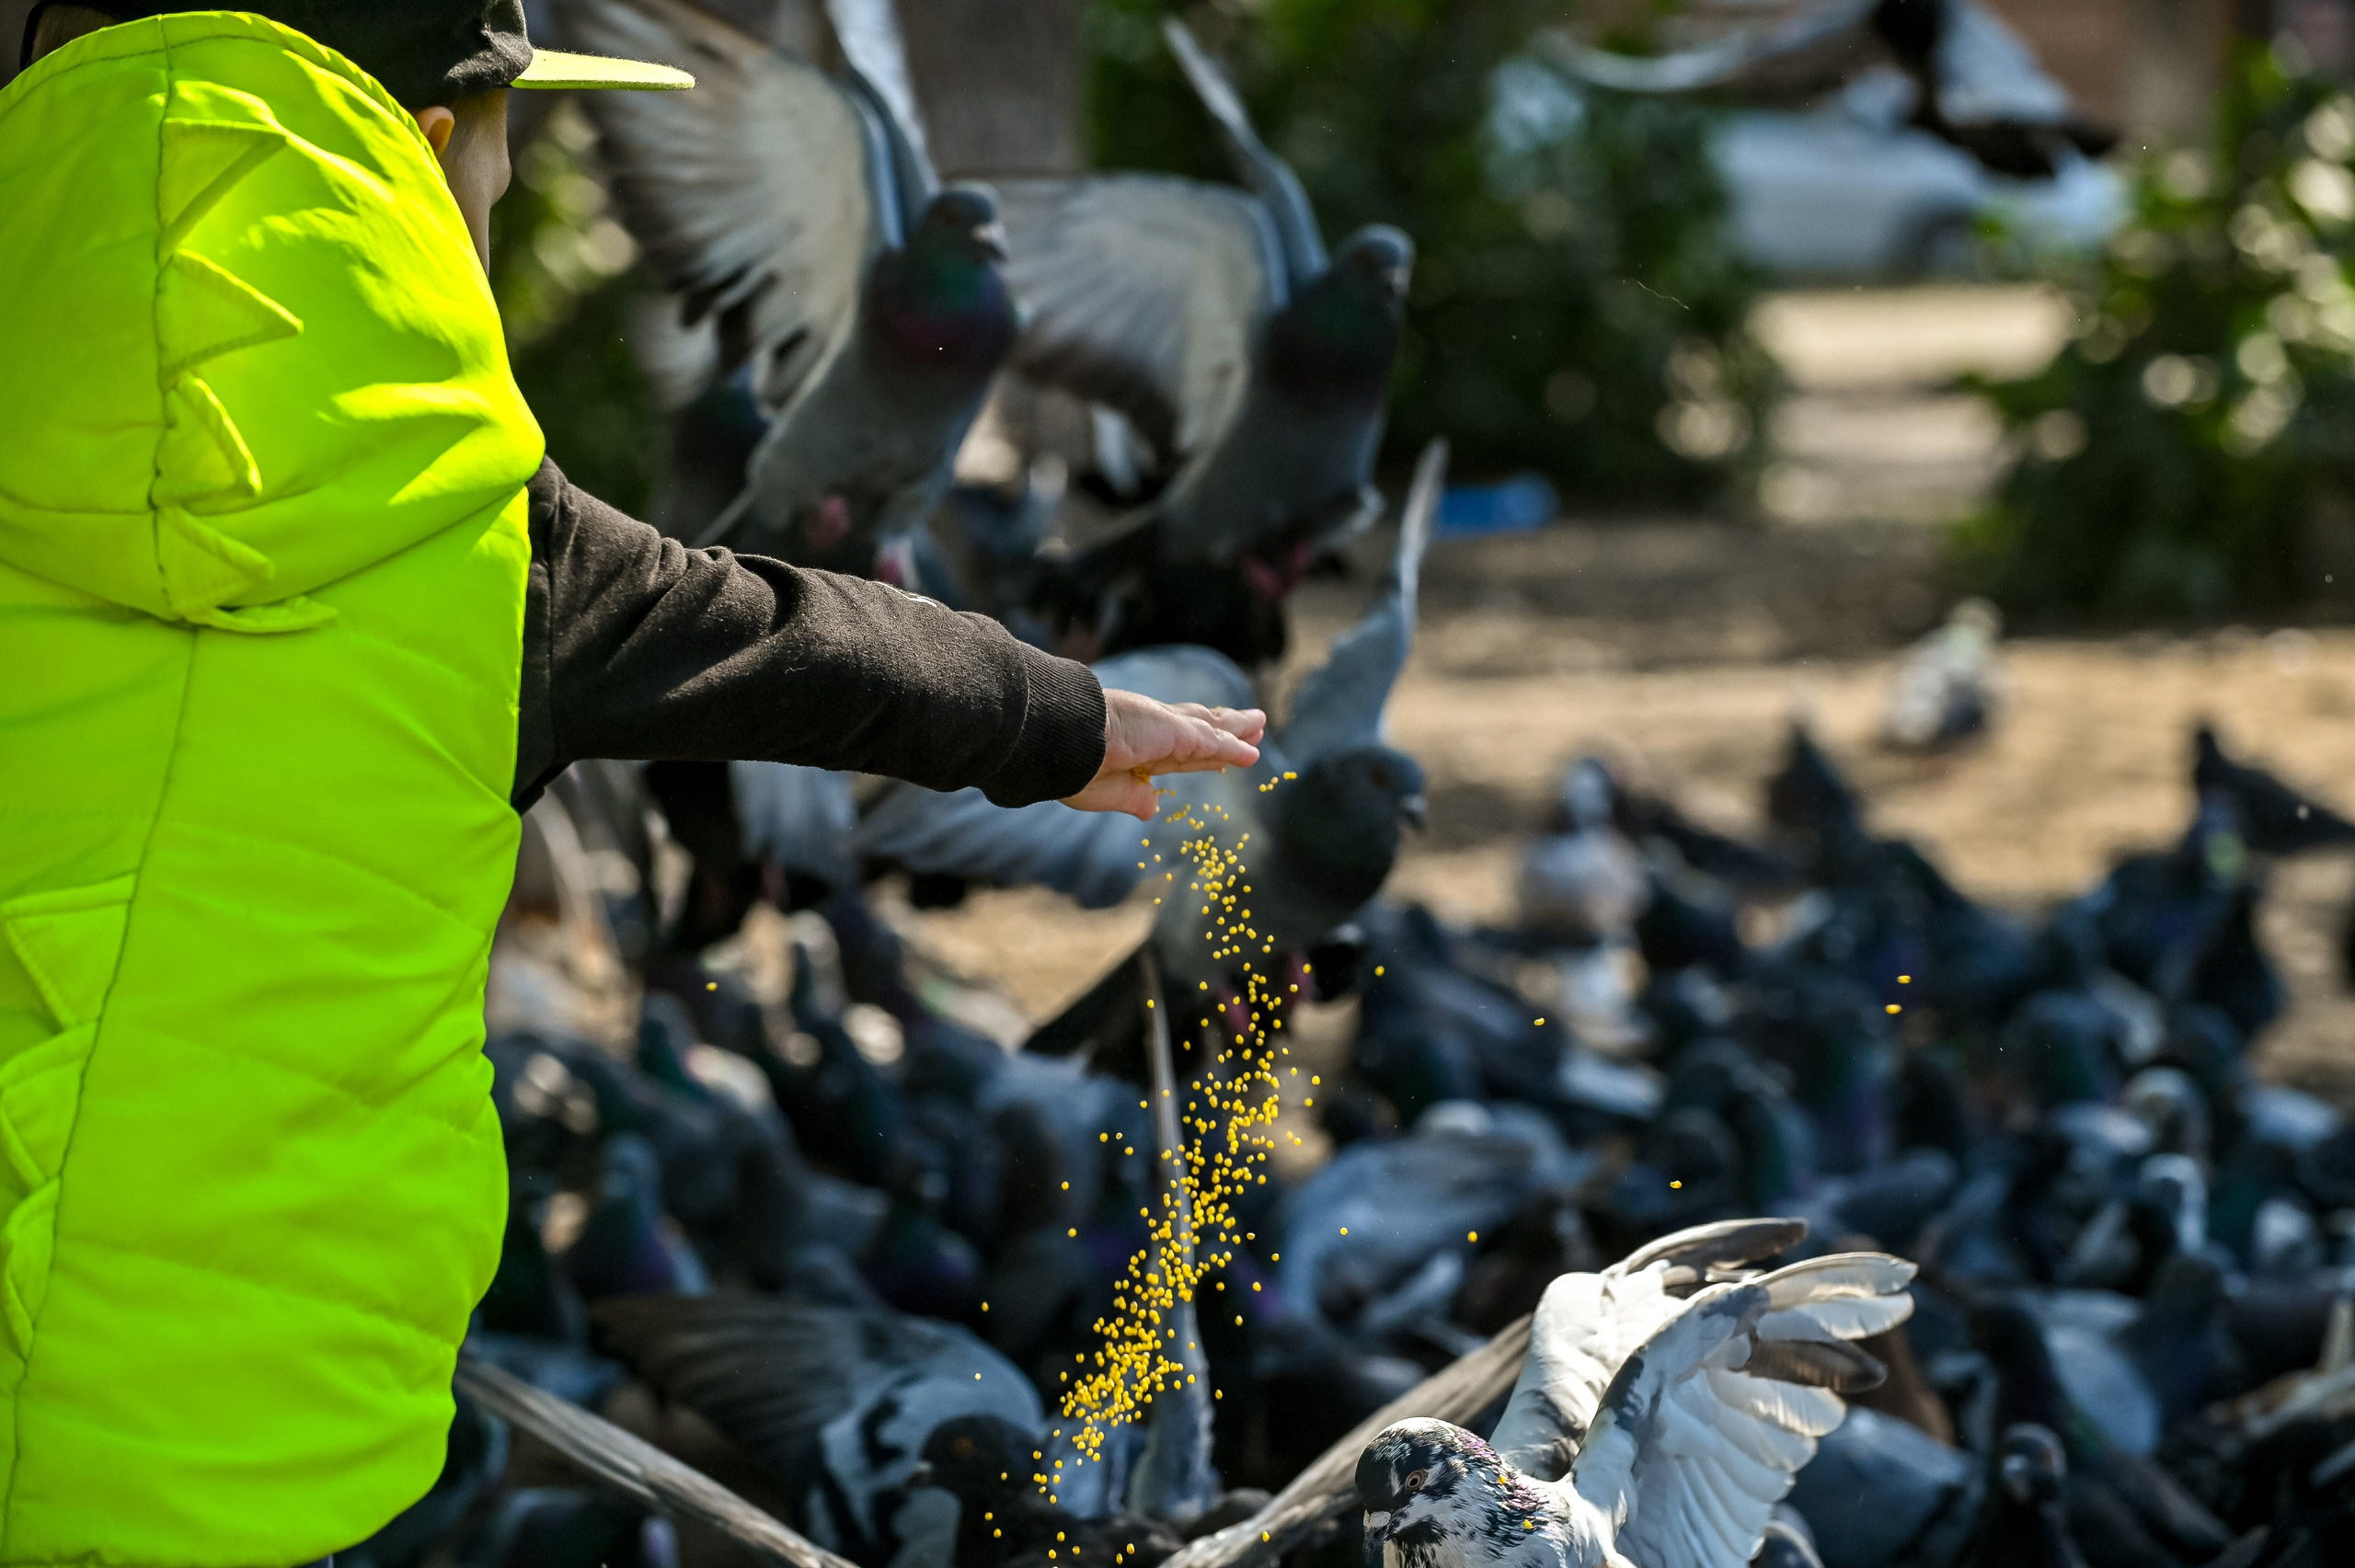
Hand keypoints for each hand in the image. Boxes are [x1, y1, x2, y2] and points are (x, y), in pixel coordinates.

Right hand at [1062, 688, 1265, 818]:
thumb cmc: (1070, 767)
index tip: (1220, 753)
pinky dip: (1233, 747)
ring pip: (1210, 729)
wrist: (1059, 742)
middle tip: (1252, 727)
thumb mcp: (1104, 792)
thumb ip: (1132, 798)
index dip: (1202, 750)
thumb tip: (1153, 808)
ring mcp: (1164, 728)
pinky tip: (1252, 752)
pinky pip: (1211, 741)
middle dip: (1226, 729)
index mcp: (1136, 746)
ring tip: (1259, 726)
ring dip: (1237, 729)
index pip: (1178, 749)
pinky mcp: (1173, 731)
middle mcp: (1153, 732)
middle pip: (1200, 729)